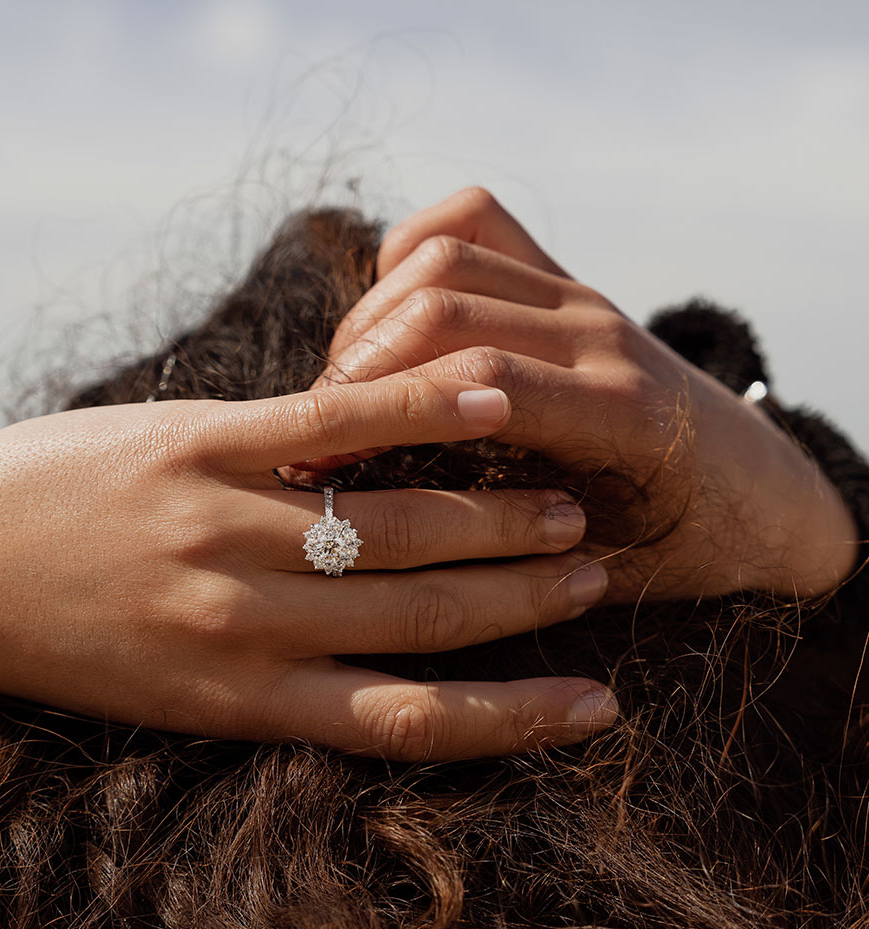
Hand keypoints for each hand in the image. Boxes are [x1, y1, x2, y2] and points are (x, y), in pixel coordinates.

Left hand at [0, 375, 615, 759]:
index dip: (519, 715)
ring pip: (400, 526)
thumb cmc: (56, 639)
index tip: (596, 702)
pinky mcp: (200, 447)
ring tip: (565, 509)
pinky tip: (489, 397)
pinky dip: (418, 414)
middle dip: (531, 602)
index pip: (415, 719)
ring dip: (498, 517)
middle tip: (602, 574)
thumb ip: (269, 671)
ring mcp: (228, 530)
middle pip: (430, 617)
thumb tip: (366, 645)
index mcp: (246, 701)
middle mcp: (250, 628)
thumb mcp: (166, 687)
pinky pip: (330, 429)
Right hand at [309, 187, 857, 603]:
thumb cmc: (679, 543)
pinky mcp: (561, 278)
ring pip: (448, 257)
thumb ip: (512, 547)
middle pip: (445, 306)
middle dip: (359, 366)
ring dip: (374, 318)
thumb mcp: (606, 569)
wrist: (751, 489)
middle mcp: (601, 339)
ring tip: (345, 387)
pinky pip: (470, 221)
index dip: (384, 413)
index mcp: (622, 417)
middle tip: (314, 429)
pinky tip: (388, 318)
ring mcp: (582, 298)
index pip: (482, 380)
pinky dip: (409, 255)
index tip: (321, 464)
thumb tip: (385, 528)